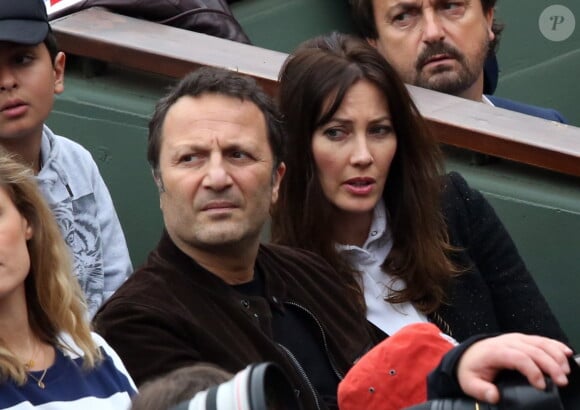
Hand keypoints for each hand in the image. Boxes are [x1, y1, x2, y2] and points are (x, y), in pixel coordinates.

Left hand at [456, 333, 572, 403]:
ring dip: (556, 356)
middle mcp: (507, 342)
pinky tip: (566, 353)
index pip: (518, 357)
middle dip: (550, 365)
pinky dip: (555, 345)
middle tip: (561, 382)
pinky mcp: (522, 339)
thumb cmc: (471, 369)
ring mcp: (516, 338)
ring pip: (540, 343)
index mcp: (495, 351)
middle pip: (533, 350)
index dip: (533, 370)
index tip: (542, 386)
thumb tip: (494, 396)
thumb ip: (481, 390)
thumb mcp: (469, 382)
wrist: (469, 354)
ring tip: (566, 372)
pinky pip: (541, 339)